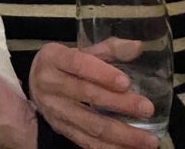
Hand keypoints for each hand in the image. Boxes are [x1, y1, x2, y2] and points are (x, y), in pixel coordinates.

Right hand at [28, 42, 159, 148]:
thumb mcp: (80, 49)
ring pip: (90, 124)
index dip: (102, 74)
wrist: (35, 83)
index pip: (77, 64)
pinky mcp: (61, 130)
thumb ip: (109, 49)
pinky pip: (87, 142)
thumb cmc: (64, 63)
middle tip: (147, 108)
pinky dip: (110, 148)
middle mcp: (50, 84)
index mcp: (54, 58)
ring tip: (148, 139)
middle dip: (120, 104)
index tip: (126, 82)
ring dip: (122, 134)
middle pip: (87, 95)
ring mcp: (55, 111)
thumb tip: (137, 46)